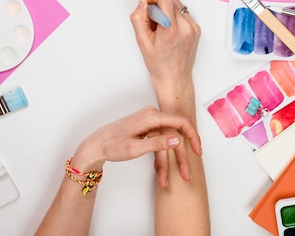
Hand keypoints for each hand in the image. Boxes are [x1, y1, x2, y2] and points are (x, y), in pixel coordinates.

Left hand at [70, 106, 201, 185]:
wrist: (96, 144)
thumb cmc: (112, 145)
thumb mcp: (135, 149)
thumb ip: (158, 143)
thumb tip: (177, 139)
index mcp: (151, 117)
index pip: (180, 122)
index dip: (193, 136)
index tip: (198, 152)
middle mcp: (152, 115)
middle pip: (175, 134)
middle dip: (180, 157)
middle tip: (185, 175)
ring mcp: (149, 120)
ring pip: (167, 140)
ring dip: (169, 160)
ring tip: (165, 180)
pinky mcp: (146, 127)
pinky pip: (159, 140)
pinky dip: (160, 156)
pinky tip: (158, 171)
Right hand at [130, 0, 200, 104]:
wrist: (174, 78)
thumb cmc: (158, 64)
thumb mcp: (142, 41)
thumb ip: (138, 18)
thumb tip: (142, 3)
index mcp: (171, 28)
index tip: (148, 8)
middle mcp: (185, 26)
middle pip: (170, 0)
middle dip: (159, 8)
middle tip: (154, 24)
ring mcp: (193, 28)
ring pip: (177, 6)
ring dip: (167, 12)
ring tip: (162, 29)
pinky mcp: (197, 30)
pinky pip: (184, 14)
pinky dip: (175, 19)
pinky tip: (170, 33)